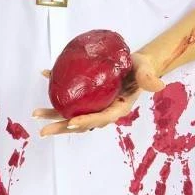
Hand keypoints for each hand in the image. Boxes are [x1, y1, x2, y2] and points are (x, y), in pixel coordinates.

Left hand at [32, 50, 165, 136]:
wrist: (135, 64)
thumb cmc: (141, 69)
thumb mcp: (146, 72)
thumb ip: (149, 78)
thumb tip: (159, 85)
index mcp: (116, 108)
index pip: (100, 118)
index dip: (85, 121)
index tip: (70, 123)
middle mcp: (102, 109)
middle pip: (80, 121)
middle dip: (61, 127)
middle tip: (43, 130)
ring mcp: (92, 103)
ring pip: (71, 112)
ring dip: (53, 114)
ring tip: (36, 114)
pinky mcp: (86, 93)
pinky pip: (70, 94)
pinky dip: (56, 85)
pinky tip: (45, 74)